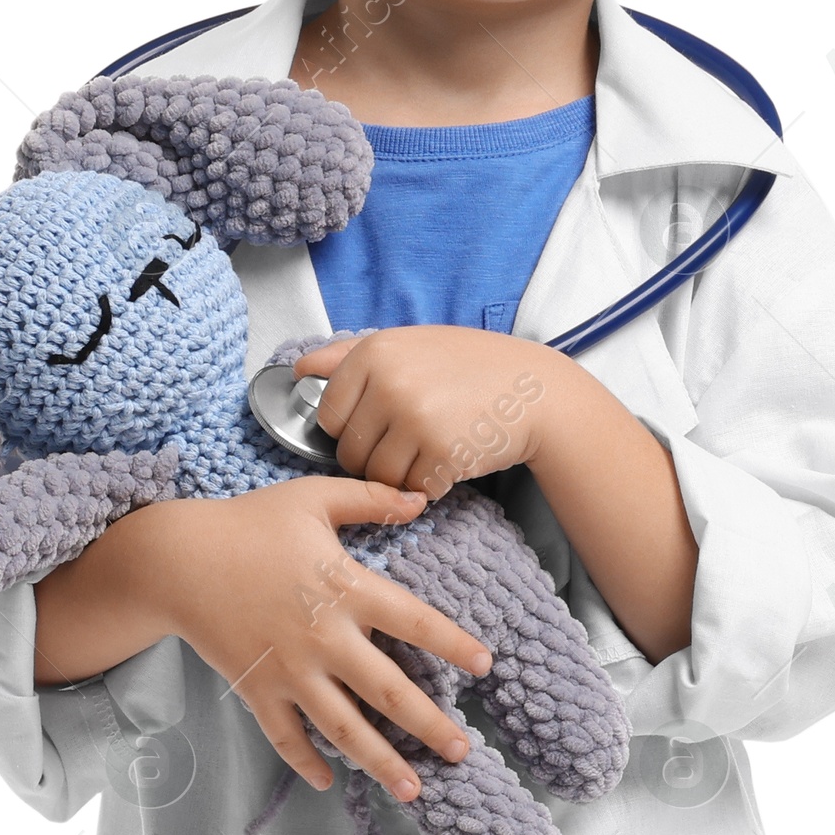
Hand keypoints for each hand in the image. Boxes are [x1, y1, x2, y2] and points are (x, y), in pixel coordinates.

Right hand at [35, 477, 491, 799]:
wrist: (176, 559)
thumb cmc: (247, 523)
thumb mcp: (312, 498)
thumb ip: (370, 498)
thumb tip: (419, 500)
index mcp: (345, 588)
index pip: (414, 622)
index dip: (453, 644)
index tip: (484, 666)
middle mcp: (324, 637)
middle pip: (389, 691)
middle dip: (429, 726)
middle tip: (461, 753)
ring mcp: (290, 669)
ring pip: (344, 728)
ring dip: (381, 763)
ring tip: (413, 792)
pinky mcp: (257, 688)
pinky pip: (285, 736)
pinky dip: (305, 762)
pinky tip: (327, 781)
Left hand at [298, 328, 700, 663]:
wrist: (536, 392)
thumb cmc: (472, 368)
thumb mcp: (410, 344)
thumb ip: (350, 356)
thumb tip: (298, 368)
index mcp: (375, 351)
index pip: (330, 415)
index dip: (352, 429)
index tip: (381, 425)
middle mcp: (389, 382)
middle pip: (350, 451)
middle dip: (375, 458)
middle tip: (412, 443)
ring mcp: (414, 419)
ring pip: (377, 477)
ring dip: (400, 477)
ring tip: (430, 452)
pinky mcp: (439, 454)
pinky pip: (410, 490)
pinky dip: (428, 486)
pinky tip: (450, 461)